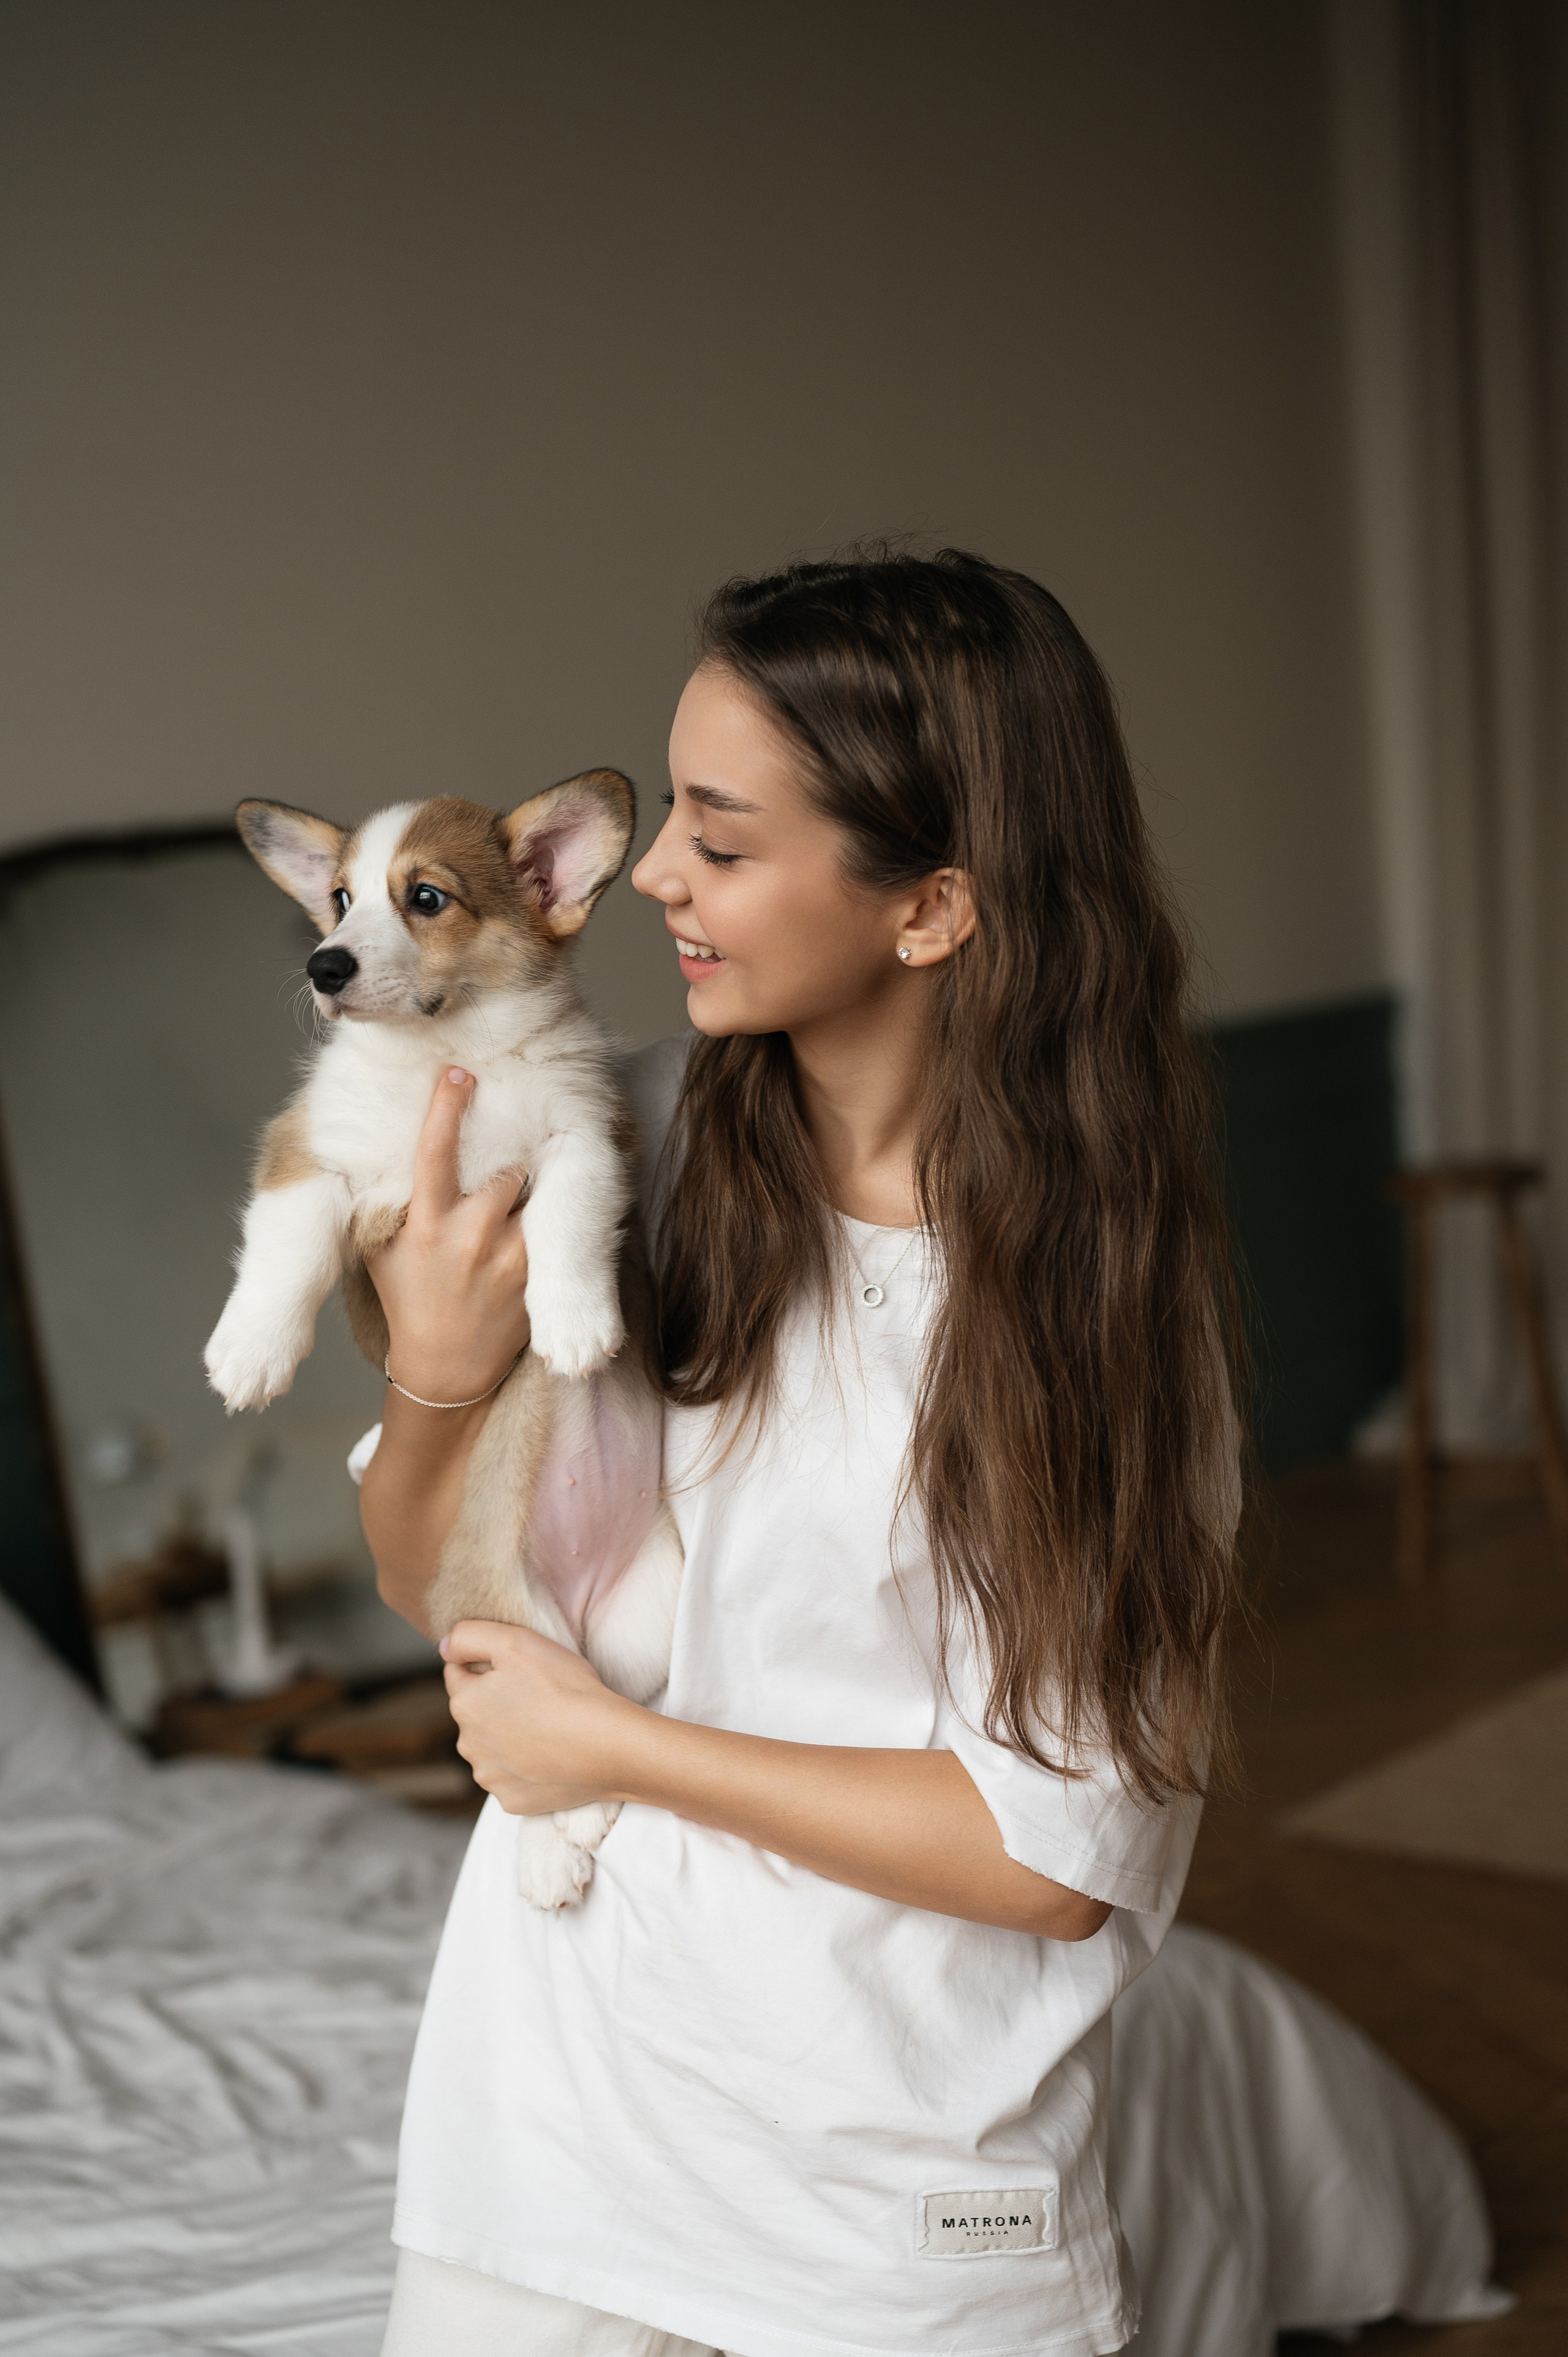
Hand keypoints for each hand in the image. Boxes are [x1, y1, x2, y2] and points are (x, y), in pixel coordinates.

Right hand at [367, 1068, 531, 1401]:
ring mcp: (508, 1256)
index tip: (459, 1073)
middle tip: (500, 1165)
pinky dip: (543, 1219)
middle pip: (503, 1167)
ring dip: (526, 1190)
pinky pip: (549, 1226)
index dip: (446, 1109)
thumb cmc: (410, 1302)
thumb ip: (389, 1204)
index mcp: (425, 1226)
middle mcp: (468, 1237)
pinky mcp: (535, 1275)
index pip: (434, 1154)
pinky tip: (536, 1229)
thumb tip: (385, 1151)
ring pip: (531, 1192)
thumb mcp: (382, 1252)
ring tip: (512, 1206)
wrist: (446, 1371)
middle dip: (503, 1162)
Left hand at [442, 1620, 642, 1814]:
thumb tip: (444, 1646)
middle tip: (538, 1694)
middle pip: (476, 1714)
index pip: (459, 1674)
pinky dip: (527, 1768)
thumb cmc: (564, 1689)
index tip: (519, 1667)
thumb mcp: (515, 1641)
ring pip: (493, 1748)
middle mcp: (468, 1746)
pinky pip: (513, 1778)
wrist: (607, 1745)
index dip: (488, 1664)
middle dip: (497, 1702)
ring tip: (548, 1725)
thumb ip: (468, 1636)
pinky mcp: (512, 1801)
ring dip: (510, 1737)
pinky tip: (552, 1755)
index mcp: (464, 1704)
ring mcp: (490, 1778)